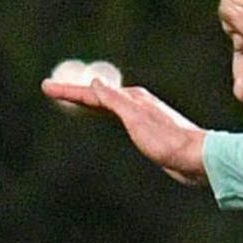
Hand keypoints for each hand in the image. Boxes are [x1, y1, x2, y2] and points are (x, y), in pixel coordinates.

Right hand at [42, 79, 206, 185]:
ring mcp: (144, 115)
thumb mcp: (136, 119)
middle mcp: (138, 103)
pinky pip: (117, 115)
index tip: (45, 86)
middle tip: (50, 88)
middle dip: (74, 92)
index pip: (92, 93)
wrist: (197, 158)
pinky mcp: (149, 130)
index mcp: (133, 99)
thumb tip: (96, 83)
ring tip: (73, 96)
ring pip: (108, 105)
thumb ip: (116, 101)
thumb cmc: (168, 140)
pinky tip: (106, 113)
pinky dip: (104, 110)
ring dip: (89, 99)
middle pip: (98, 95)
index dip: (68, 91)